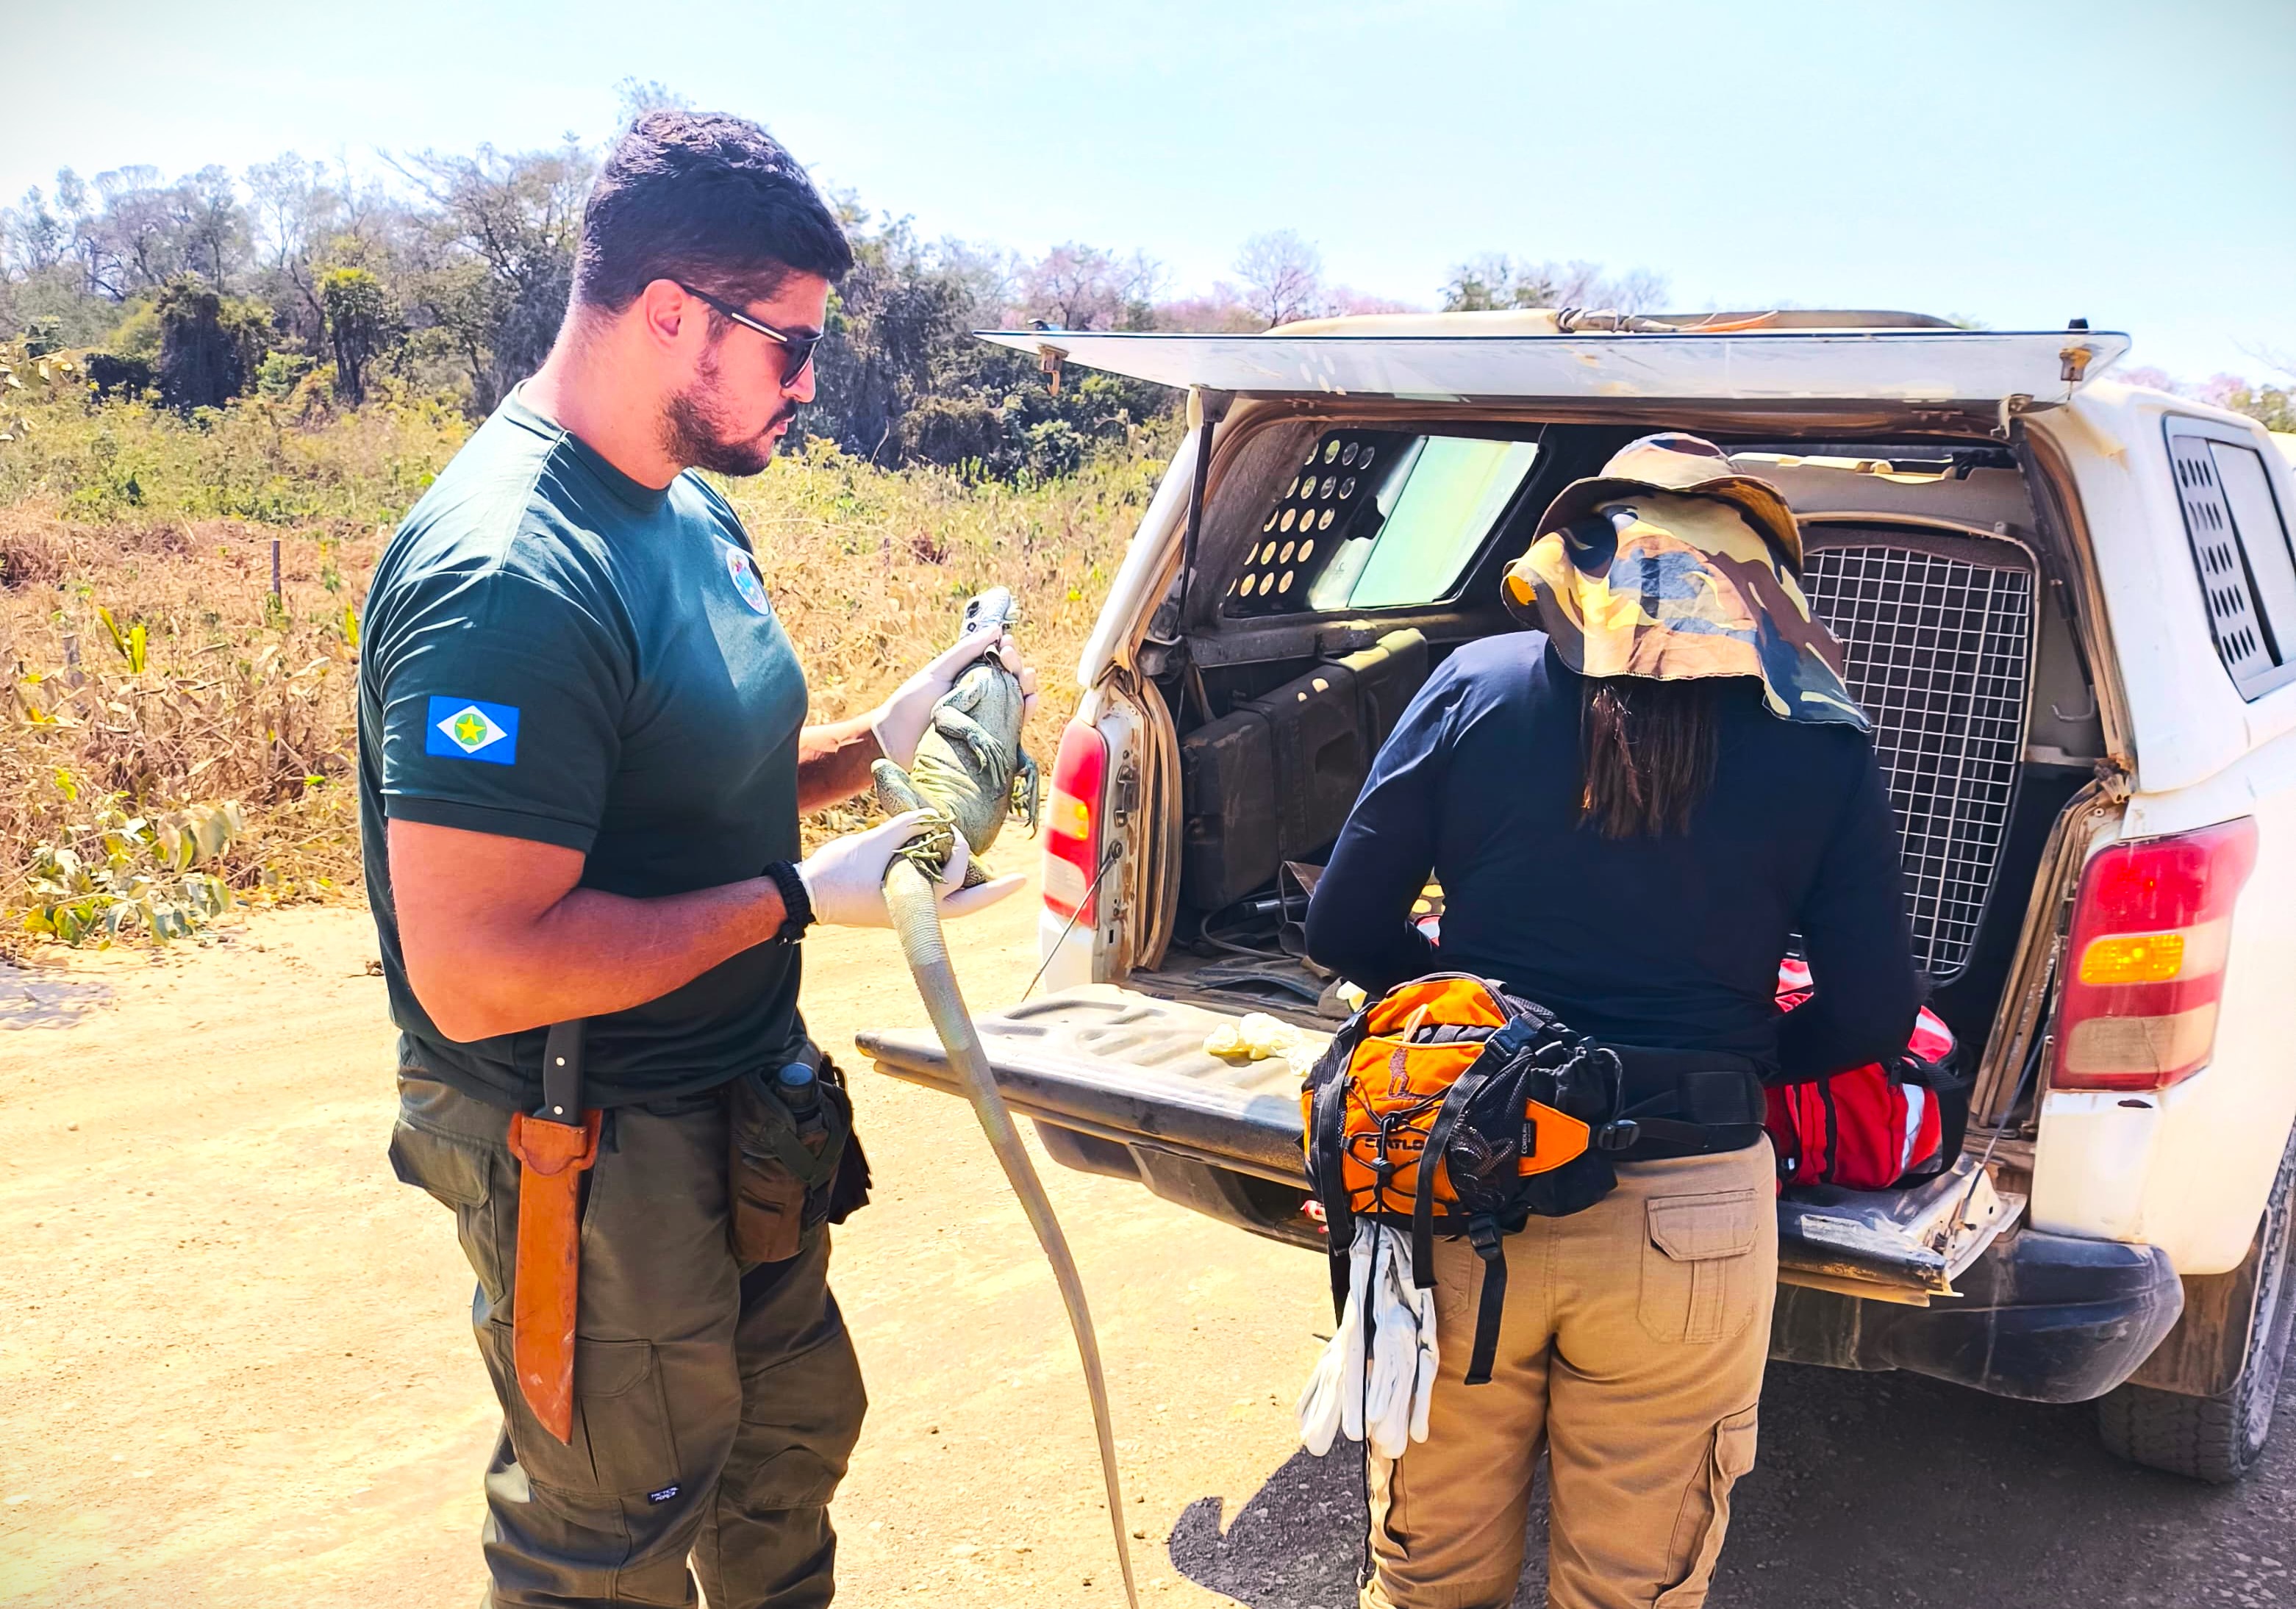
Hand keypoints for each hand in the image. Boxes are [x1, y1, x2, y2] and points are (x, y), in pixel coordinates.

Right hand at [794, 810, 1024, 928]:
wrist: (806, 891)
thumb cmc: (840, 874)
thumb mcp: (876, 843)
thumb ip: (908, 827)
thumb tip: (931, 818)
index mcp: (918, 903)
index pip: (967, 898)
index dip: (997, 890)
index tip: (1022, 880)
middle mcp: (918, 908)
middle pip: (962, 894)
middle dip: (977, 872)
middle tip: (974, 846)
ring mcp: (907, 904)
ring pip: (944, 887)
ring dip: (953, 865)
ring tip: (953, 838)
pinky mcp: (894, 896)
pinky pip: (924, 879)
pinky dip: (932, 860)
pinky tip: (933, 843)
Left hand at [869, 627, 1041, 769]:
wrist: (895, 742)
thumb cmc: (911, 703)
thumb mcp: (938, 671)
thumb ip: (965, 651)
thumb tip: (995, 629)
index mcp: (969, 678)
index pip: (997, 662)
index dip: (1007, 650)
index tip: (1006, 642)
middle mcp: (982, 697)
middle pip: (1012, 678)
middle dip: (1017, 664)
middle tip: (1008, 656)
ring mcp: (988, 718)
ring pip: (1018, 699)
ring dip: (1027, 684)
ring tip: (1025, 676)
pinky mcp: (991, 739)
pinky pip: (1016, 724)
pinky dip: (1028, 711)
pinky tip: (1030, 699)